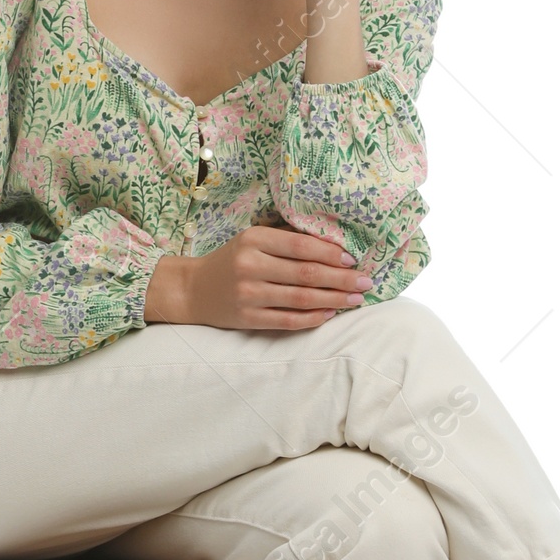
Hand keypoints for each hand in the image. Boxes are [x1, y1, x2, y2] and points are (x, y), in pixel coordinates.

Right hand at [144, 228, 375, 329]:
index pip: (302, 246)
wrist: (193, 290)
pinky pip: (288, 320)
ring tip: (356, 299)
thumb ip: (286, 241)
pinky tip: (331, 314)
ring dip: (334, 299)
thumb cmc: (232, 261)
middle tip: (366, 281)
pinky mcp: (247, 319)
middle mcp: (250, 265)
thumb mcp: (253, 240)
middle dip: (342, 278)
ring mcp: (249, 294)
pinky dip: (313, 318)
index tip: (353, 259)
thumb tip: (334, 246)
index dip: (331, 253)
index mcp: (254, 239)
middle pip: (307, 273)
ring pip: (302, 298)